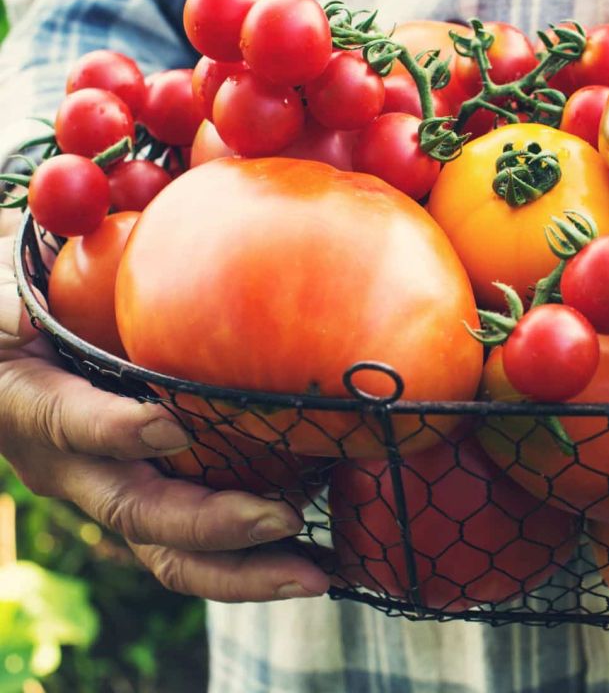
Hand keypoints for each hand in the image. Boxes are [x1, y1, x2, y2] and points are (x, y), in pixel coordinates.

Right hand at [0, 235, 328, 601]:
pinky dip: (257, 554)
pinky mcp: (156, 496)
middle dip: (210, 526)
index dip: (114, 432)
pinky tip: (322, 549)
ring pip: (174, 550)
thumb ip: (1, 298)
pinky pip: (201, 541)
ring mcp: (117, 489)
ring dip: (246, 569)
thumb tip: (12, 315)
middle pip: (138, 515)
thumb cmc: (19, 291)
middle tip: (283, 523)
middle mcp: (74, 467)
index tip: (170, 425)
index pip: (70, 427)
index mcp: (33, 410)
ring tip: (319, 572)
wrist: (17, 335)